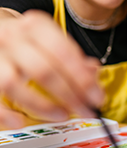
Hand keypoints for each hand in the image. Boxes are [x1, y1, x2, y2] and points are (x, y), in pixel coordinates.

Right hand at [0, 9, 103, 128]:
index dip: (82, 78)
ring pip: (13, 84)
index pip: (63, 52)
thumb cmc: (29, 38)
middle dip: (69, 95)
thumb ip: (73, 56)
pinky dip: (5, 113)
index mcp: (36, 26)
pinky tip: (21, 121)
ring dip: (42, 105)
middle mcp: (12, 38)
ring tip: (63, 115)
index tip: (97, 96)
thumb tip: (93, 72)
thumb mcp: (52, 38)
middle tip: (86, 110)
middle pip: (43, 70)